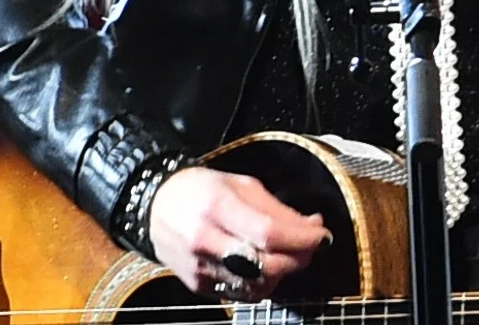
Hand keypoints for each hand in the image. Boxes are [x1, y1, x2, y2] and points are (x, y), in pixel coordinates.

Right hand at [147, 166, 330, 299]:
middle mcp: (205, 241)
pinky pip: (241, 293)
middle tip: (312, 246)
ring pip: (256, 285)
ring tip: (291, 254)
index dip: (302, 239)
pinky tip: (268, 266)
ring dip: (283, 273)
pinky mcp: (198, 286)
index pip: (268, 233)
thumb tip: (312, 226)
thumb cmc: (200, 190)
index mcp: (217, 206)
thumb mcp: (241, 185)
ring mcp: (200, 268)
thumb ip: (277, 209)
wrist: (155, 206)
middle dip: (298, 258)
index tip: (323, 236)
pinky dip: (263, 283)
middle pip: (265, 264)